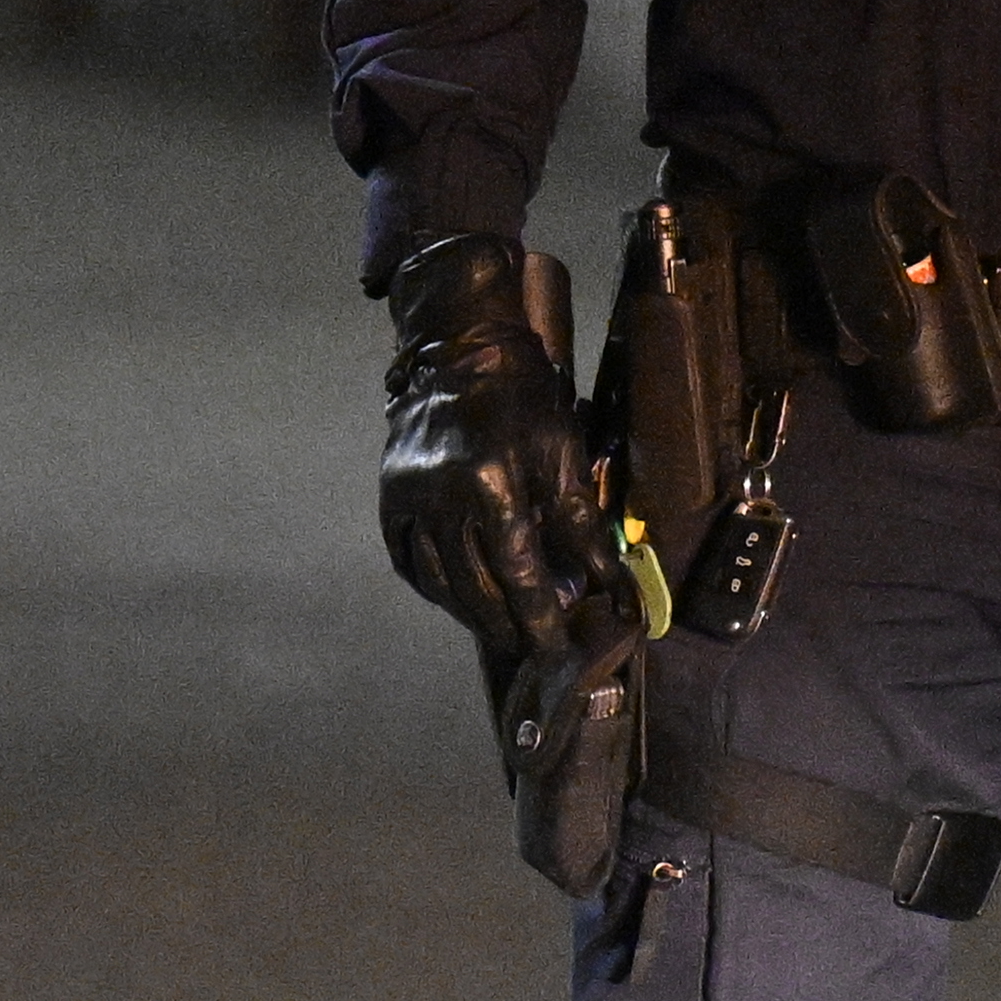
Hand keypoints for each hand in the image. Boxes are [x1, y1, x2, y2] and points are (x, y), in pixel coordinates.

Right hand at [380, 234, 615, 662]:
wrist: (460, 348)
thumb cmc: (523, 399)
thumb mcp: (564, 454)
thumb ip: (582, 525)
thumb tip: (610, 586)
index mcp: (492, 483)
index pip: (519, 573)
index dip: (539, 619)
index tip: (556, 651)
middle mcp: (442, 497)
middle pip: (475, 588)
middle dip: (507, 625)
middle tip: (532, 645)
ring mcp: (409, 499)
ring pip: (439, 583)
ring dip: (471, 614)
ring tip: (501, 626)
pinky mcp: (390, 497)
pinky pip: (408, 562)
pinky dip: (434, 588)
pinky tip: (458, 597)